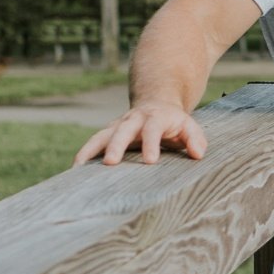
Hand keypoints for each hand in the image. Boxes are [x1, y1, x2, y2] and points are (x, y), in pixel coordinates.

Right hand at [74, 99, 205, 166]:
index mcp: (155, 118)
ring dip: (90, 150)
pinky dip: (84, 155)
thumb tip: (198, 154)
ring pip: (102, 135)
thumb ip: (195, 139)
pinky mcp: (108, 133)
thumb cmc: (174, 122)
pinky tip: (75, 170)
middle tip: (110, 163)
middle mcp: (133, 120)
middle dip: (115, 146)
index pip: (153, 129)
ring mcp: (118, 126)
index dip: (151, 144)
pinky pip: (93, 143)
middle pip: (123, 130)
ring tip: (79, 168)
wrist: (156, 103)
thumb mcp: (189, 126)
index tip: (150, 161)